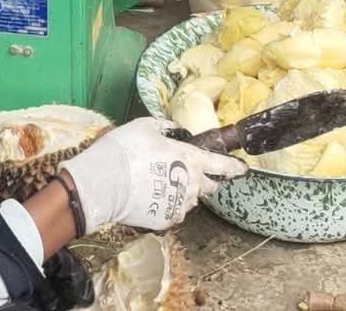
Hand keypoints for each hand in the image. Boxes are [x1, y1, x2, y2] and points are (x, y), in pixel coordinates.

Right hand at [58, 117, 247, 232]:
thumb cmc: (126, 149)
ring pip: (190, 200)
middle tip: (186, 173)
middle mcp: (191, 184)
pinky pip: (172, 212)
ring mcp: (179, 205)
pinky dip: (166, 205)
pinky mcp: (166, 220)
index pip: (223, 165)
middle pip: (209, 186)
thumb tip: (174, 132)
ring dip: (183, 193)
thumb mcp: (146, 126)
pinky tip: (149, 197)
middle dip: (205, 180)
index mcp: (191, 159)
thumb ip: (166, 129)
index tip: (241, 168)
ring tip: (160, 184)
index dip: (234, 167)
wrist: (103, 182)